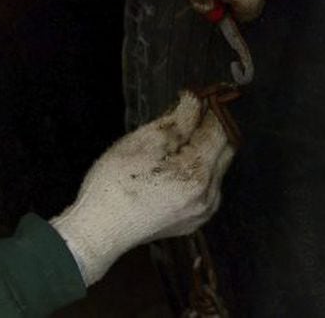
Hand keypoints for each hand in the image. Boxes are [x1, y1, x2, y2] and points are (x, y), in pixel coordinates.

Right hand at [49, 91, 234, 285]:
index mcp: (198, 173)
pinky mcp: (193, 221)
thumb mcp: (144, 141)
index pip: (220, 130)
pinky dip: (198, 168)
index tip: (202, 93)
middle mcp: (210, 195)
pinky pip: (207, 186)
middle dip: (211, 127)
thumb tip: (197, 98)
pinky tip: (174, 164)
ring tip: (176, 138)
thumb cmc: (115, 182)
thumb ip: (178, 119)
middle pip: (225, 149)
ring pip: (217, 168)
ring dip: (204, 148)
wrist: (99, 232)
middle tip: (189, 112)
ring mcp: (203, 212)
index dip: (213, 108)